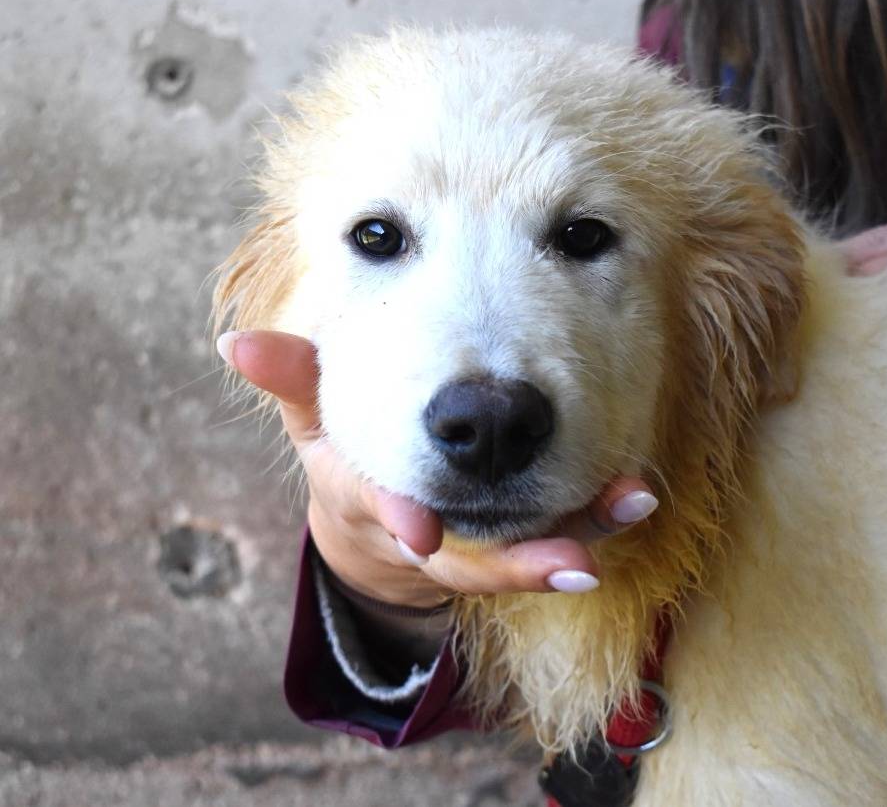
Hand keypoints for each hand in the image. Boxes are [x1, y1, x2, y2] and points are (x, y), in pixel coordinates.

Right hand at [216, 330, 658, 608]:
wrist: (384, 531)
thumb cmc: (353, 455)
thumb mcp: (317, 420)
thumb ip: (292, 380)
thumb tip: (233, 341)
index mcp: (369, 499)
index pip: (378, 513)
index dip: (397, 520)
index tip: (419, 531)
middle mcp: (426, 536)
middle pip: (468, 561)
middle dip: (517, 560)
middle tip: (572, 558)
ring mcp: (473, 547)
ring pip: (523, 555)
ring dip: (580, 533)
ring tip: (633, 502)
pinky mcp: (515, 542)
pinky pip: (555, 536)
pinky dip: (595, 518)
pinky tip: (639, 491)